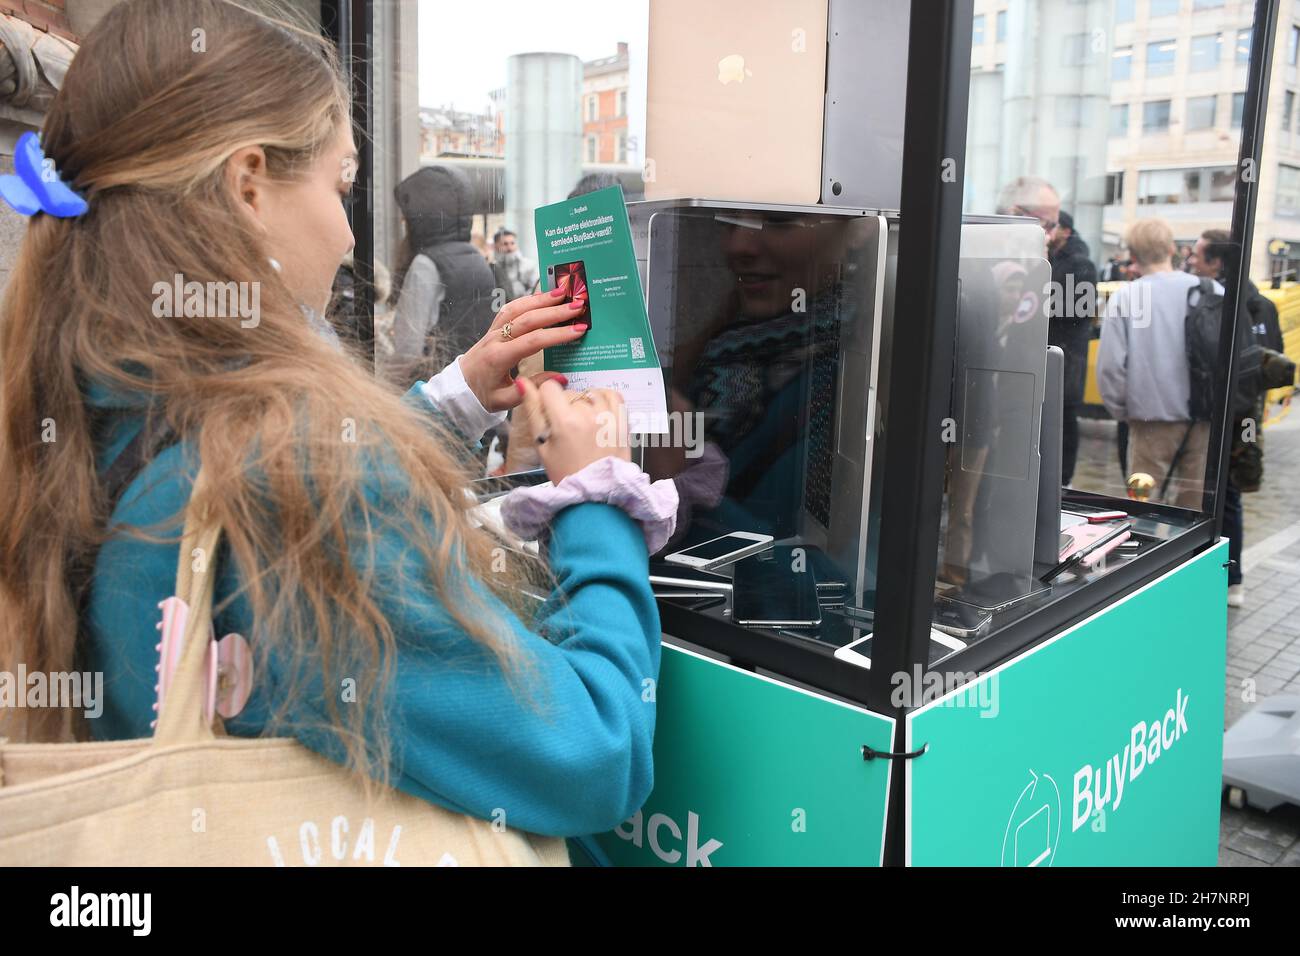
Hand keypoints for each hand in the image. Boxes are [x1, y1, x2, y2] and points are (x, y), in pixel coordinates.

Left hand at [459, 287, 589, 410]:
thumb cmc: (481, 395)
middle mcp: (495, 339)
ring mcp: (493, 331)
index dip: (557, 334)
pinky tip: (542, 296)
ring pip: (518, 308)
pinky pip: (510, 308)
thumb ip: (531, 390)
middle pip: (528, 319)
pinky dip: (527, 299)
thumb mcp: (505, 401)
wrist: (459, 387)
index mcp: (499, 358)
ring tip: (562, 292)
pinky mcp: (493, 328)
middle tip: (577, 306)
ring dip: (541, 299)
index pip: (533, 341)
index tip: (578, 330)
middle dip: (555, 311)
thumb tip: (561, 378)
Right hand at [516, 377, 629, 483]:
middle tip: (565, 428)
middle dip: (564, 406)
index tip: (548, 411)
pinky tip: (597, 409)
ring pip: (590, 392)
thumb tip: (523, 383)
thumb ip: (533, 411)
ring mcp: (608, 418)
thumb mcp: (541, 444)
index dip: (545, 398)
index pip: (549, 388)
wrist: (594, 493)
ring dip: (584, 402)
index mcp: (565, 421)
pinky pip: (613, 396)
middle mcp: (588, 415)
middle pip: (570, 392)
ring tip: (581, 422)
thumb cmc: (565, 472)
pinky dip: (604, 397)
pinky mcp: (622, 423)